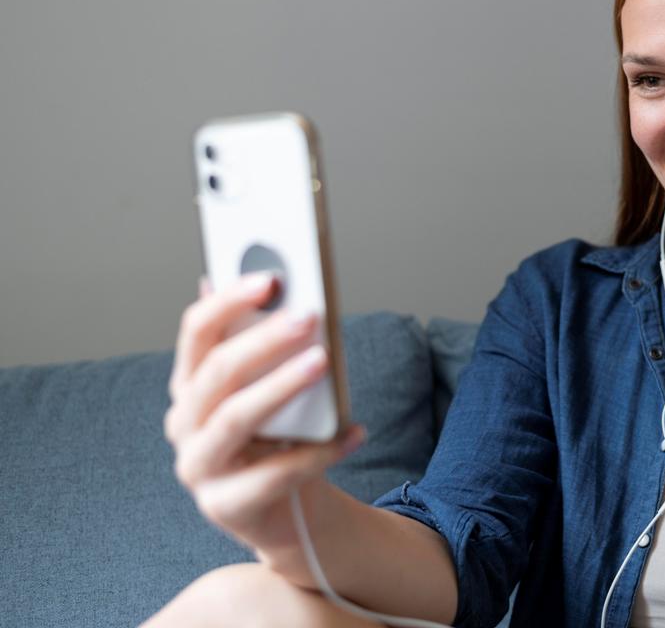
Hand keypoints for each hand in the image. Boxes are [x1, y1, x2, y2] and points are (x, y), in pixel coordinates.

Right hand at [164, 273, 364, 555]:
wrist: (289, 512)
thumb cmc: (281, 438)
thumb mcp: (273, 388)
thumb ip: (269, 345)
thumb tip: (277, 287)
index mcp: (190, 384)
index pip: (197, 332)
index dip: (228, 301)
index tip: (271, 278)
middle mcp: (184, 424)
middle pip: (217, 372)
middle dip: (263, 340)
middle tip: (308, 316)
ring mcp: (199, 468)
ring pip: (236, 418)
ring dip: (281, 385)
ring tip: (323, 361)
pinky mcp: (227, 506)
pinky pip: (275, 475)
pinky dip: (319, 452)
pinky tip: (354, 432)